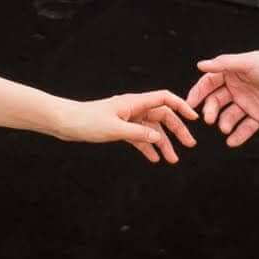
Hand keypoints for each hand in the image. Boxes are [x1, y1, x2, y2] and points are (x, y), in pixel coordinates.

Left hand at [53, 91, 199, 163]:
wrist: (65, 123)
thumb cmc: (86, 121)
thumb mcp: (114, 129)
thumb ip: (138, 133)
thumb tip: (159, 137)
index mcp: (134, 102)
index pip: (164, 99)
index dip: (181, 106)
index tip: (194, 118)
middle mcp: (133, 108)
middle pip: (162, 116)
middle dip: (177, 130)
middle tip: (189, 145)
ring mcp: (127, 119)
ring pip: (151, 129)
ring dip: (163, 143)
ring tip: (172, 160)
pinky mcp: (119, 128)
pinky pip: (139, 137)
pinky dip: (147, 147)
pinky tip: (154, 158)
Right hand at [187, 47, 258, 143]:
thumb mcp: (248, 62)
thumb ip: (224, 65)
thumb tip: (200, 65)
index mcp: (232, 73)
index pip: (209, 83)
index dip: (198, 93)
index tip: (189, 104)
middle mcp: (237, 89)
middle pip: (216, 101)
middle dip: (210, 110)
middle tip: (209, 119)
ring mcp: (248, 104)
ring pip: (229, 116)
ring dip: (224, 123)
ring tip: (224, 127)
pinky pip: (245, 128)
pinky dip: (238, 136)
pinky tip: (231, 141)